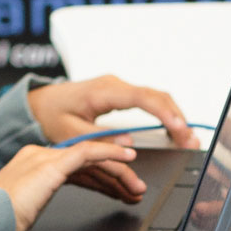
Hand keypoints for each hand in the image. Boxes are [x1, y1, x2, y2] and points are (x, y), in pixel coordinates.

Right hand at [0, 136, 144, 224]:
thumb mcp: (24, 211)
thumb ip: (38, 202)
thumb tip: (43, 211)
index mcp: (30, 165)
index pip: (73, 167)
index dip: (99, 177)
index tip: (117, 188)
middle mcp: (38, 156)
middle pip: (86, 162)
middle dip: (113, 177)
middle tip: (134, 190)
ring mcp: (44, 157)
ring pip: (91, 157)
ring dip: (118, 171)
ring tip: (136, 186)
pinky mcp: (51, 164)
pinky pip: (88, 153)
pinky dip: (111, 154)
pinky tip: (128, 160)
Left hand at [26, 73, 194, 149]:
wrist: (39, 104)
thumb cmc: (51, 116)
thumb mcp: (71, 133)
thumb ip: (100, 140)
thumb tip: (129, 144)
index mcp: (102, 92)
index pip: (142, 98)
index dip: (164, 113)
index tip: (179, 129)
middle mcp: (114, 85)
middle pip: (156, 96)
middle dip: (177, 118)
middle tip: (190, 141)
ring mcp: (119, 88)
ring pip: (157, 97)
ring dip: (174, 116)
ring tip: (188, 138)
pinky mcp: (121, 94)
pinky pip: (150, 100)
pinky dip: (165, 114)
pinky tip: (174, 129)